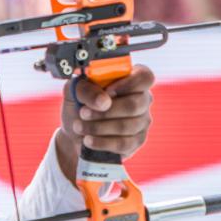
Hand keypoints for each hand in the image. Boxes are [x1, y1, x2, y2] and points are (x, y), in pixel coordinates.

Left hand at [56, 64, 155, 180]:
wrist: (75, 130)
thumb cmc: (80, 103)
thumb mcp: (75, 90)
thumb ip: (86, 89)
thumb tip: (104, 101)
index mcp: (132, 78)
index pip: (145, 77)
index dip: (128, 84)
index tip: (108, 92)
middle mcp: (142, 99)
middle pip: (135, 105)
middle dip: (105, 111)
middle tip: (83, 113)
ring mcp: (142, 121)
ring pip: (127, 126)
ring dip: (99, 127)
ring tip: (79, 127)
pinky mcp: (136, 141)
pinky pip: (124, 144)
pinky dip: (102, 142)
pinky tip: (88, 140)